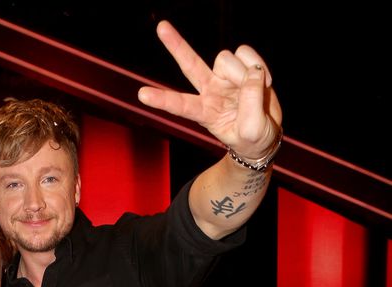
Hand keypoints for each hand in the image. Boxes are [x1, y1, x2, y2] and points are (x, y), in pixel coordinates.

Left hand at [139, 21, 281, 160]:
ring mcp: (224, 77)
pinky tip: (264, 80)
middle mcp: (210, 91)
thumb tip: (252, 71)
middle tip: (161, 27)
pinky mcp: (240, 67)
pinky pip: (245, 53)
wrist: (265, 135)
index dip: (162, 99)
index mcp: (204, 113)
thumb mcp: (252, 130)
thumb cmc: (252, 139)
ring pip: (226, 59)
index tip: (142, 95)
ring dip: (243, 72)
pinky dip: (258, 64)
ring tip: (258, 89)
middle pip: (189, 65)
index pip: (180, 105)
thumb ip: (250, 101)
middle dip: (176, 45)